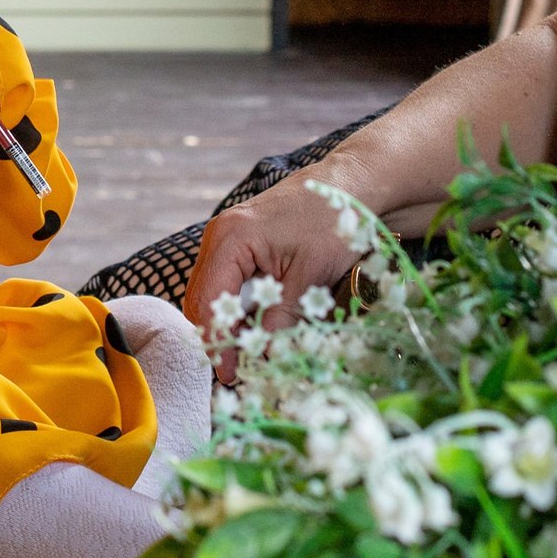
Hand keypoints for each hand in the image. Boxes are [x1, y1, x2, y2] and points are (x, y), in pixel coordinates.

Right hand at [185, 178, 356, 380]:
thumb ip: (283, 316)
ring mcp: (229, 238)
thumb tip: (263, 354)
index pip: (211, 300)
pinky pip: (230, 281)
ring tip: (248, 353)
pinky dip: (240, 307)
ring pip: (215, 292)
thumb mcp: (312, 275)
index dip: (218, 341)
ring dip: (229, 323)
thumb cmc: (334, 220)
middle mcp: (221, 236)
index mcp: (232, 238)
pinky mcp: (242, 243)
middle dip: (219, 336)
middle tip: (236, 372)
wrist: (352, 184)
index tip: (230, 373)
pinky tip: (257, 327)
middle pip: (204, 298)